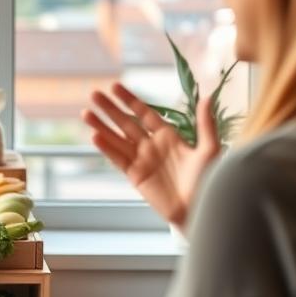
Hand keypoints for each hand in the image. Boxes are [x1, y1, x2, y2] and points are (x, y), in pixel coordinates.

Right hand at [83, 82, 220, 228]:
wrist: (200, 210)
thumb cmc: (209, 181)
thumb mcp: (209, 149)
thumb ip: (205, 124)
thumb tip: (207, 96)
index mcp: (169, 136)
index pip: (144, 113)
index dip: (130, 100)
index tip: (115, 86)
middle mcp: (152, 146)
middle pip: (126, 123)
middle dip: (110, 109)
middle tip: (94, 94)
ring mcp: (142, 161)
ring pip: (117, 139)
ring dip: (102, 126)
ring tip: (86, 112)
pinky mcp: (135, 176)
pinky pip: (118, 159)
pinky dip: (107, 148)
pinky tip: (95, 136)